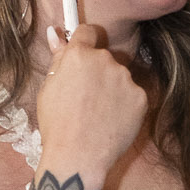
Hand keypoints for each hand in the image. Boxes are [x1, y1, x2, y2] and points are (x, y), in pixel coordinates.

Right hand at [36, 24, 146, 189]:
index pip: (87, 32)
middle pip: (103, 58)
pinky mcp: (141, 97)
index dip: (84, 43)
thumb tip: (56, 33)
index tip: (83, 55)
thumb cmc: (57, 125)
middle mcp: (105, 61)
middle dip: (96, 71)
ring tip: (97, 113)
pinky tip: (111, 120)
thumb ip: (58, 59)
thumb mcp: (48, 89)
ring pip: (119, 77)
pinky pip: (132, 95)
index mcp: (79, 55)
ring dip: (111, 88)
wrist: (79, 157)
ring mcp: (126, 79)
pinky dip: (124, 105)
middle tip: (85, 97)